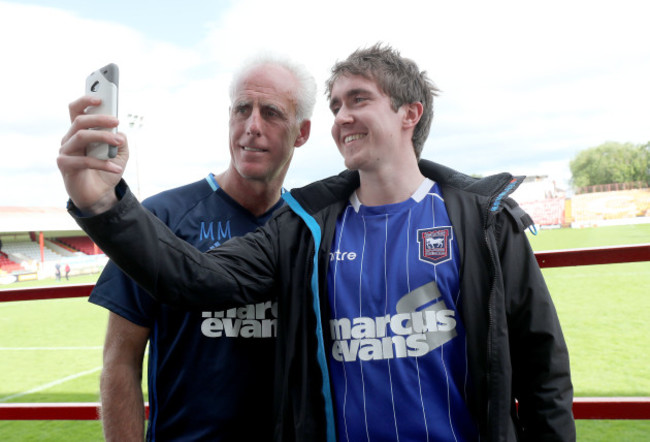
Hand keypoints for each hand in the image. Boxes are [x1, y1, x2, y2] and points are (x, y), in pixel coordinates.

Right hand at [57, 96, 128, 213]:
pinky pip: (84, 160)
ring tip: (119, 142)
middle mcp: (70, 138)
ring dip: (102, 137)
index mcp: (80, 131)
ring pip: (81, 136)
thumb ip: (120, 140)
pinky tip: (117, 168)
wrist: (99, 195)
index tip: (100, 98)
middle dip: (100, 119)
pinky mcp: (65, 165)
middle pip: (80, 121)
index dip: (85, 101)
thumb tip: (119, 132)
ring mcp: (65, 151)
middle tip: (117, 122)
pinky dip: (103, 164)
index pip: (77, 110)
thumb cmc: (107, 170)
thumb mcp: (120, 153)